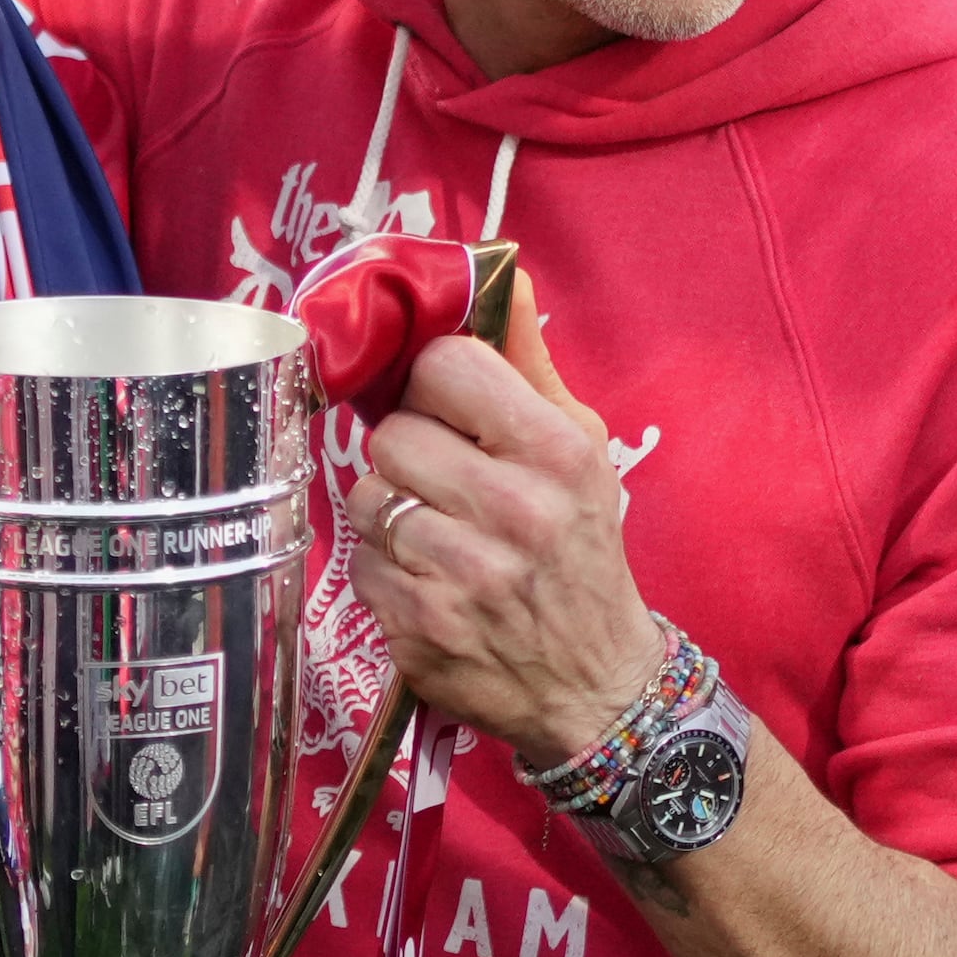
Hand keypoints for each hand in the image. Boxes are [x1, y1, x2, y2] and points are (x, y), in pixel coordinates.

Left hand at [342, 291, 659, 767]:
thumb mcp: (580, 449)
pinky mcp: (421, 626)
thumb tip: (502, 273)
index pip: (444, 366)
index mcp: (556, 452)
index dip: (432, 383)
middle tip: (442, 479)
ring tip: (436, 531)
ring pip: (366, 496)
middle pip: (393, 434)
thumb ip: (529, 363)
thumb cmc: (582, 549)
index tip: (447, 408)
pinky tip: (426, 578)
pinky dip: (383, 568)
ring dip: (390, 510)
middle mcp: (514, 510)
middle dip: (408, 453)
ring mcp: (464, 574)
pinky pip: (359, 562)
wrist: (596, 684)